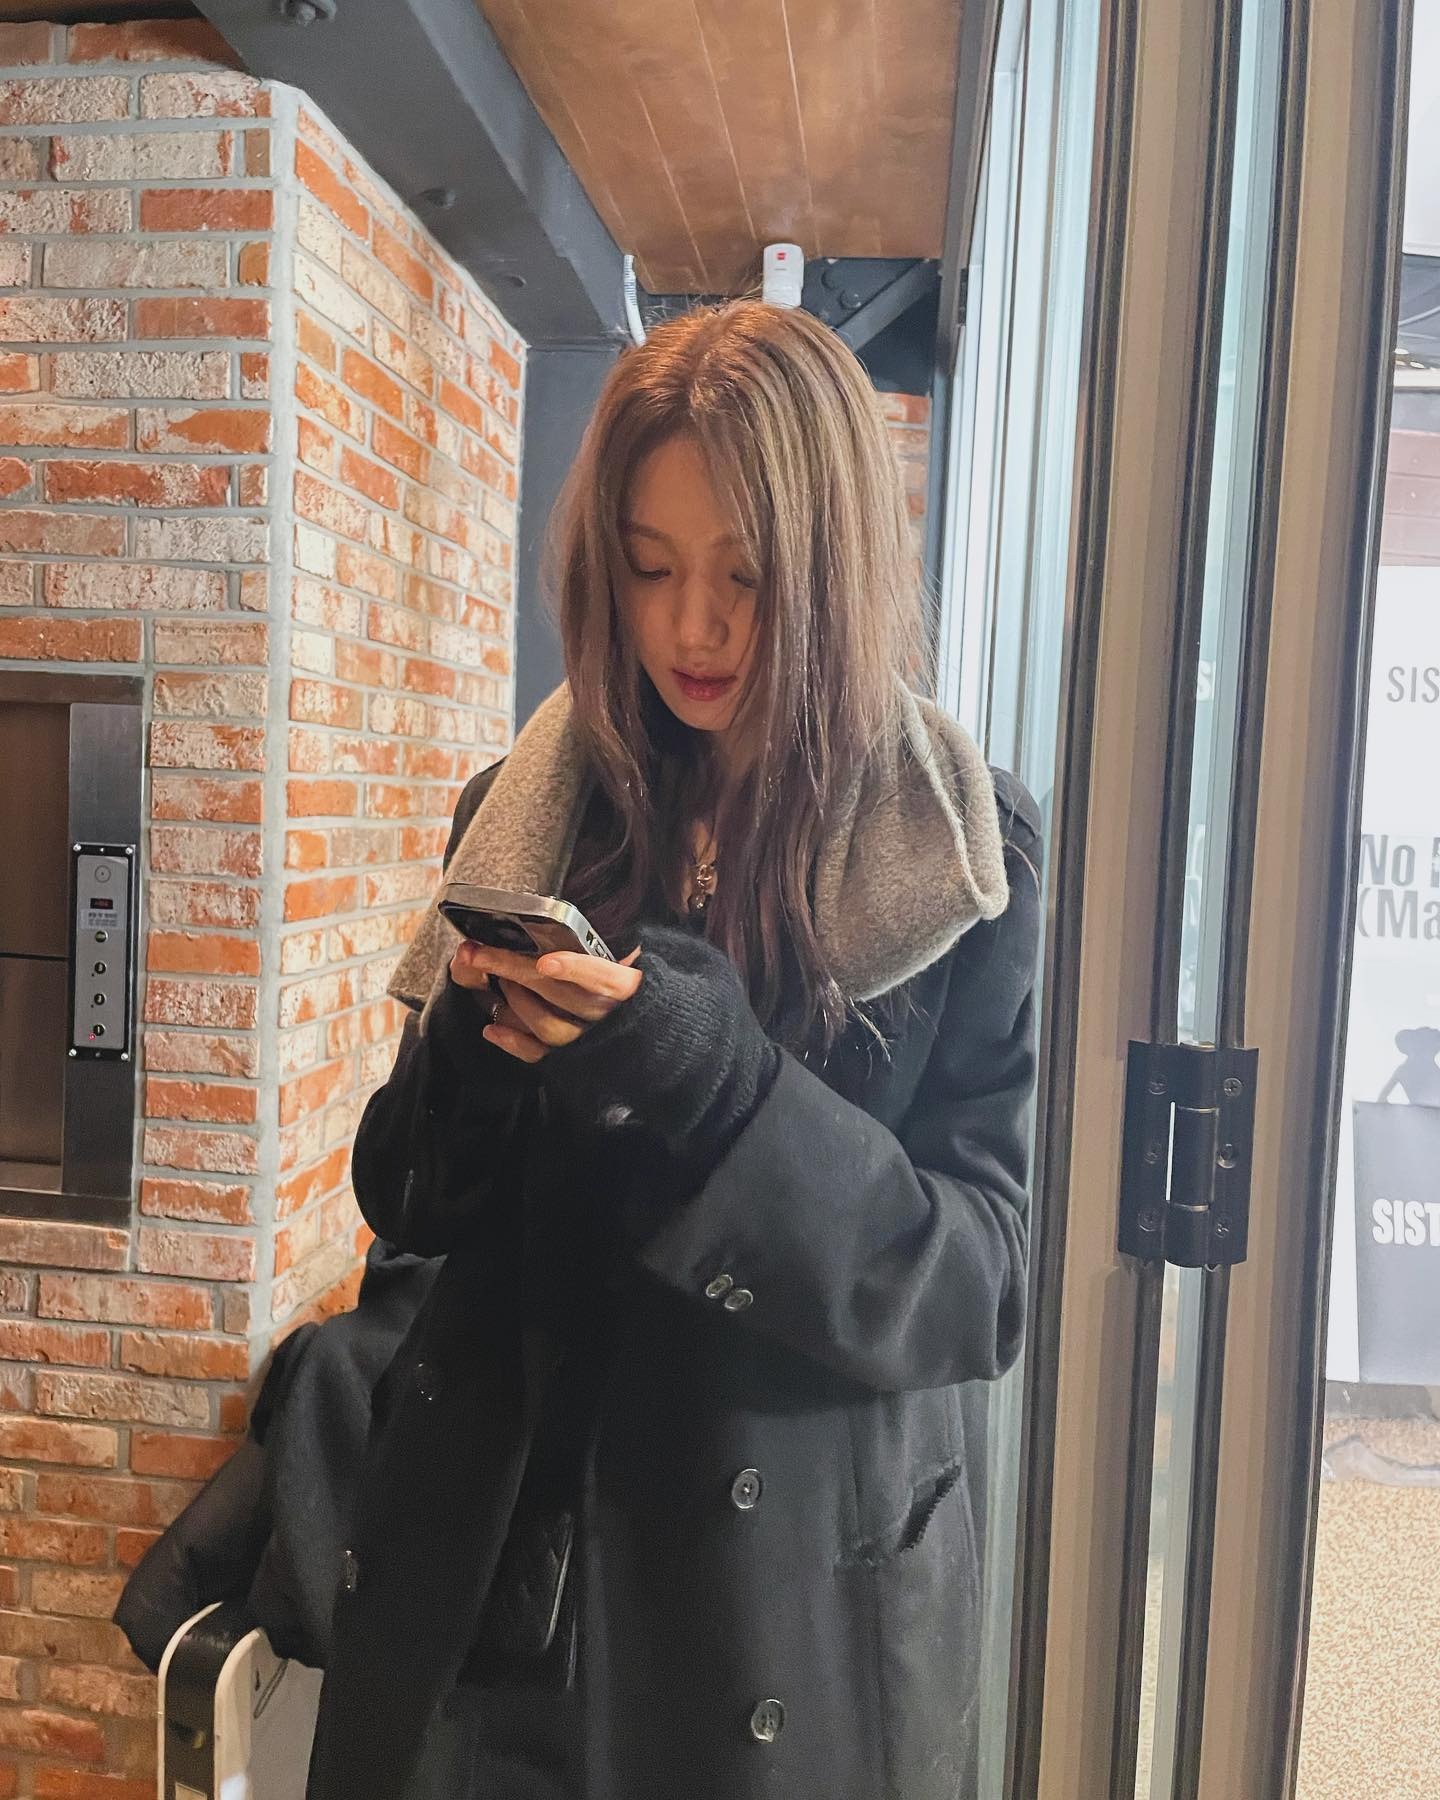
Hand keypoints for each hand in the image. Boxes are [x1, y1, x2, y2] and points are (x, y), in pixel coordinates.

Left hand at [448, 940, 642, 1063]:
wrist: (643, 1037)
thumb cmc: (625, 989)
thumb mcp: (627, 963)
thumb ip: (611, 949)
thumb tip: (597, 929)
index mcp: (625, 987)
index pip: (605, 978)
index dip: (574, 969)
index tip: (545, 962)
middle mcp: (606, 1015)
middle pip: (559, 995)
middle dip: (514, 970)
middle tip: (481, 952)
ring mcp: (587, 1038)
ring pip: (547, 1025)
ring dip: (515, 1001)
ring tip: (499, 981)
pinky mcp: (569, 1058)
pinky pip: (539, 1055)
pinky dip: (512, 1041)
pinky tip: (492, 1028)